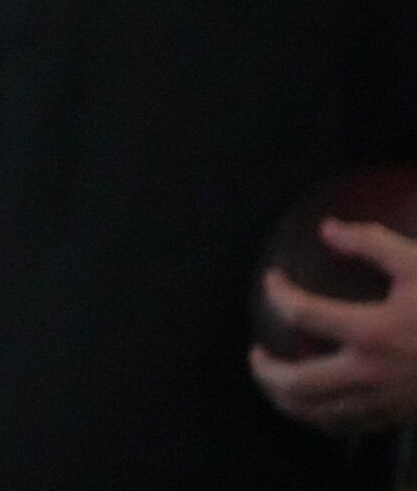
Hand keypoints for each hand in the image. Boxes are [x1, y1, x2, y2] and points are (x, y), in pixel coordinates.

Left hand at [249, 218, 416, 432]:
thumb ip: (372, 243)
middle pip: (298, 384)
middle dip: (265, 371)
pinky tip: (319, 402)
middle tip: (256, 352)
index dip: (278, 292)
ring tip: (275, 380)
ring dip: (287, 400)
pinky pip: (350, 426)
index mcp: (372, 332)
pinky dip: (323, 416)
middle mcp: (371, 374)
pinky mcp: (400, 418)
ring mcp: (385, 402)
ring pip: (320, 414)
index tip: (272, 278)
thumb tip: (328, 229)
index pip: (302, 312)